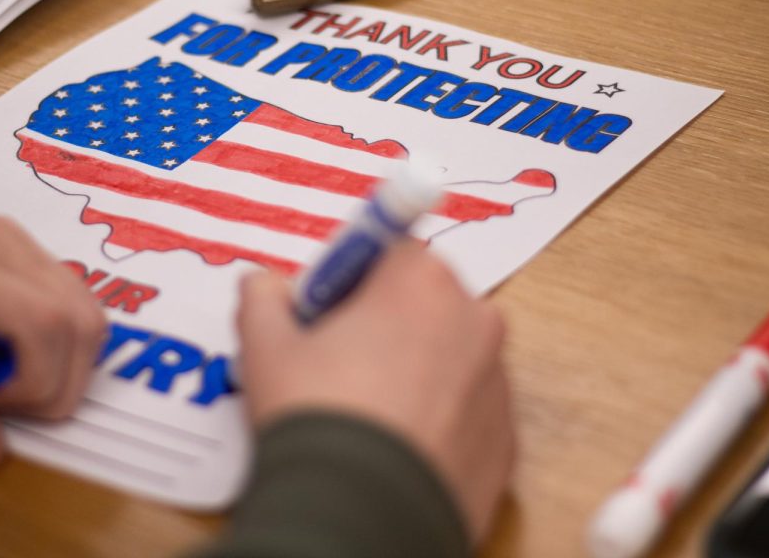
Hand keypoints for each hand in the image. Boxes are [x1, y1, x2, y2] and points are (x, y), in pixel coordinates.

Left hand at [0, 209, 106, 468]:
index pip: (43, 324)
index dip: (34, 382)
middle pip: (79, 321)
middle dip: (56, 382)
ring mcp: (17, 237)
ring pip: (88, 311)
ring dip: (62, 361)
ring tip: (1, 372)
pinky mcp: (25, 242)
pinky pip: (74, 298)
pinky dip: (58, 338)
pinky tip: (8, 347)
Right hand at [235, 240, 515, 542]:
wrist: (358, 520)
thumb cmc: (318, 419)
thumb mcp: (265, 347)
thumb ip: (262, 298)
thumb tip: (262, 286)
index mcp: (423, 281)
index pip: (388, 249)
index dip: (348, 277)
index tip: (321, 312)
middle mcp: (475, 320)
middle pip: (423, 300)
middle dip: (383, 321)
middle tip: (334, 364)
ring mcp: (498, 383)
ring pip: (448, 357)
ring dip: (412, 369)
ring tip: (362, 414)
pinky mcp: (506, 441)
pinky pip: (465, 412)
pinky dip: (435, 420)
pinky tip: (392, 447)